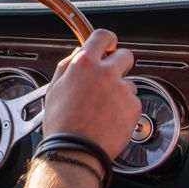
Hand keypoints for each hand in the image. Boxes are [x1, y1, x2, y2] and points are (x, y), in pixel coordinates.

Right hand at [41, 29, 139, 161]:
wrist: (76, 150)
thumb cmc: (62, 124)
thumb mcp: (54, 89)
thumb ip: (67, 66)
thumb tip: (77, 53)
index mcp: (84, 64)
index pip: (102, 36)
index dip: (107, 40)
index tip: (108, 45)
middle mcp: (105, 72)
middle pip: (124, 55)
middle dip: (119, 64)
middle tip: (110, 79)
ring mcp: (122, 89)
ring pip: (129, 82)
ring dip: (121, 91)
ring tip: (105, 109)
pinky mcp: (134, 106)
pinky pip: (133, 102)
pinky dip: (125, 109)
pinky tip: (111, 119)